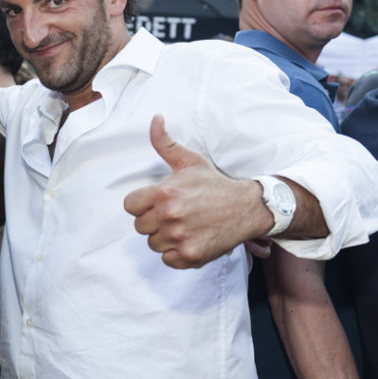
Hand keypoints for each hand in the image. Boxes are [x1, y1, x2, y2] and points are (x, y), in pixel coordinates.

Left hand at [123, 115, 267, 268]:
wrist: (246, 208)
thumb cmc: (214, 184)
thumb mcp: (189, 160)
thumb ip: (164, 143)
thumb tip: (155, 118)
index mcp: (165, 193)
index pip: (130, 206)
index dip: (141, 204)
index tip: (156, 202)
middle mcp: (170, 216)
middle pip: (140, 227)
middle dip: (153, 221)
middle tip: (173, 214)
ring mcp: (180, 238)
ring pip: (153, 244)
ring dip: (164, 238)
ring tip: (183, 226)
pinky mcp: (191, 255)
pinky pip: (168, 260)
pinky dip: (176, 254)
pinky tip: (189, 239)